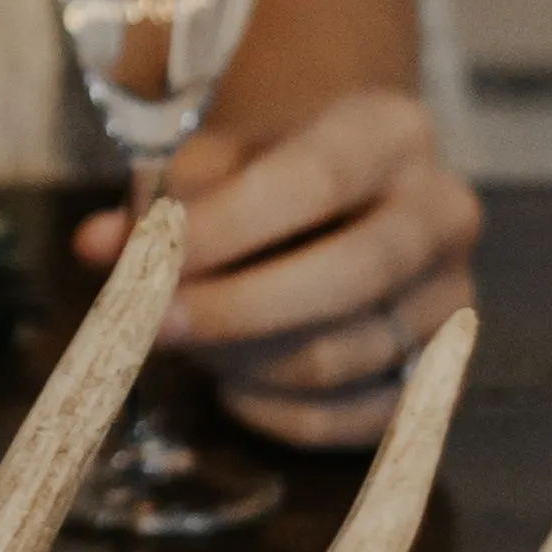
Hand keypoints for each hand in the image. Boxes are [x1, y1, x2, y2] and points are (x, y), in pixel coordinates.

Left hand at [66, 83, 482, 447]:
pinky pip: (358, 420)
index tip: (146, 262)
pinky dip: (279, 414)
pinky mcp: (444, 373)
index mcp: (390, 132)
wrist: (339, 195)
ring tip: (187, 342)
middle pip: (351, 275)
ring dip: (245, 362)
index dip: (225, 229)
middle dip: (235, 309)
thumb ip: (160, 198)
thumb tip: (98, 247)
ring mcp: (454, 298)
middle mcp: (444, 212)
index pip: (314, 180)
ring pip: (346, 354)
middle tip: (151, 324)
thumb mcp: (214, 157)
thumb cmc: (262, 170)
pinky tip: (231, 387)